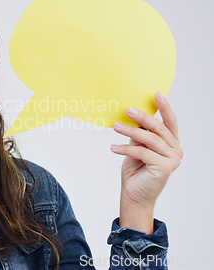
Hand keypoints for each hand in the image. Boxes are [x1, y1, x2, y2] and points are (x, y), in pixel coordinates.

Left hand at [111, 92, 182, 232]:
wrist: (133, 195)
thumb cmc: (135, 171)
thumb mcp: (136, 147)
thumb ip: (139, 134)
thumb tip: (133, 115)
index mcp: (171, 143)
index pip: (170, 122)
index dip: (164, 107)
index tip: (156, 94)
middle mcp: (175, 150)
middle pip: (158, 128)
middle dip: (141, 117)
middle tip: (127, 109)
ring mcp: (172, 159)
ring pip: (149, 139)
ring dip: (129, 131)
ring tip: (115, 126)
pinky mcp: (164, 167)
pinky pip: (142, 152)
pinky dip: (125, 148)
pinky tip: (113, 147)